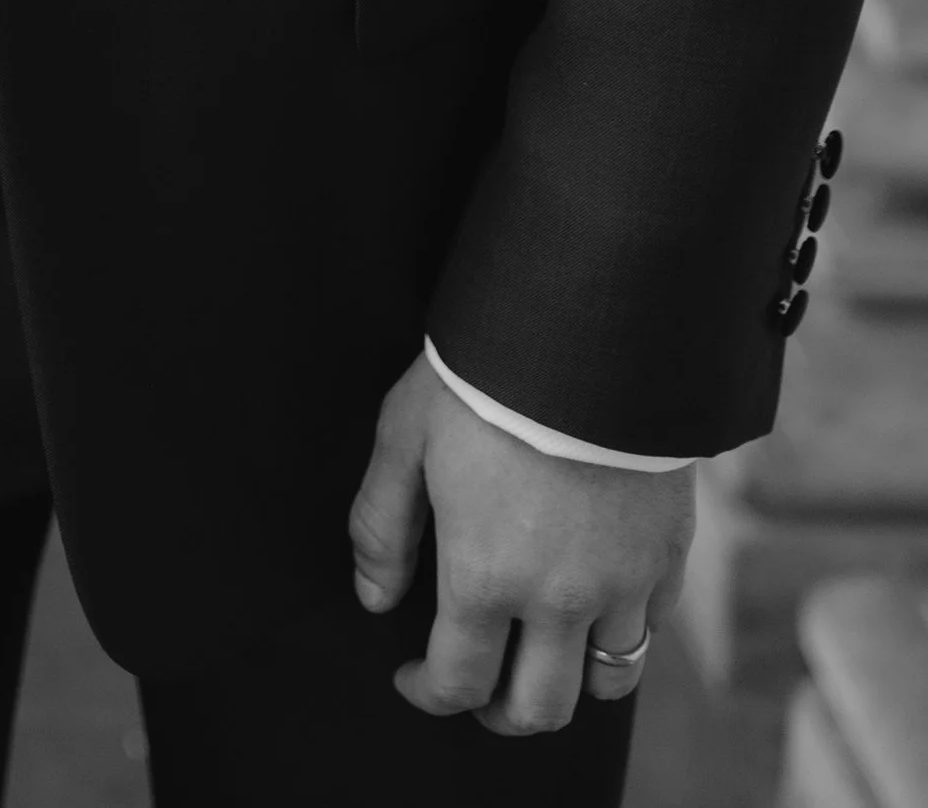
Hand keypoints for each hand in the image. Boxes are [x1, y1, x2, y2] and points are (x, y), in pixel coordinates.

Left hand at [348, 356, 694, 735]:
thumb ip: (382, 526)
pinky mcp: (669, 552)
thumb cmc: (482, 376)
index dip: (428, 694)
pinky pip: (652, 627)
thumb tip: (373, 596)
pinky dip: (621, 631)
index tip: (413, 677)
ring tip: (541, 653)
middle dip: (500, 712)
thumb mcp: (403, 436)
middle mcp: (560, 599)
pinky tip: (594, 600)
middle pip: (539, 708)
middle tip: (478, 686)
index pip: (459, 682)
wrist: (587, 330)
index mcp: (486, 576)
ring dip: (569, 681)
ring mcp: (624, 582)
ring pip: (608, 681)